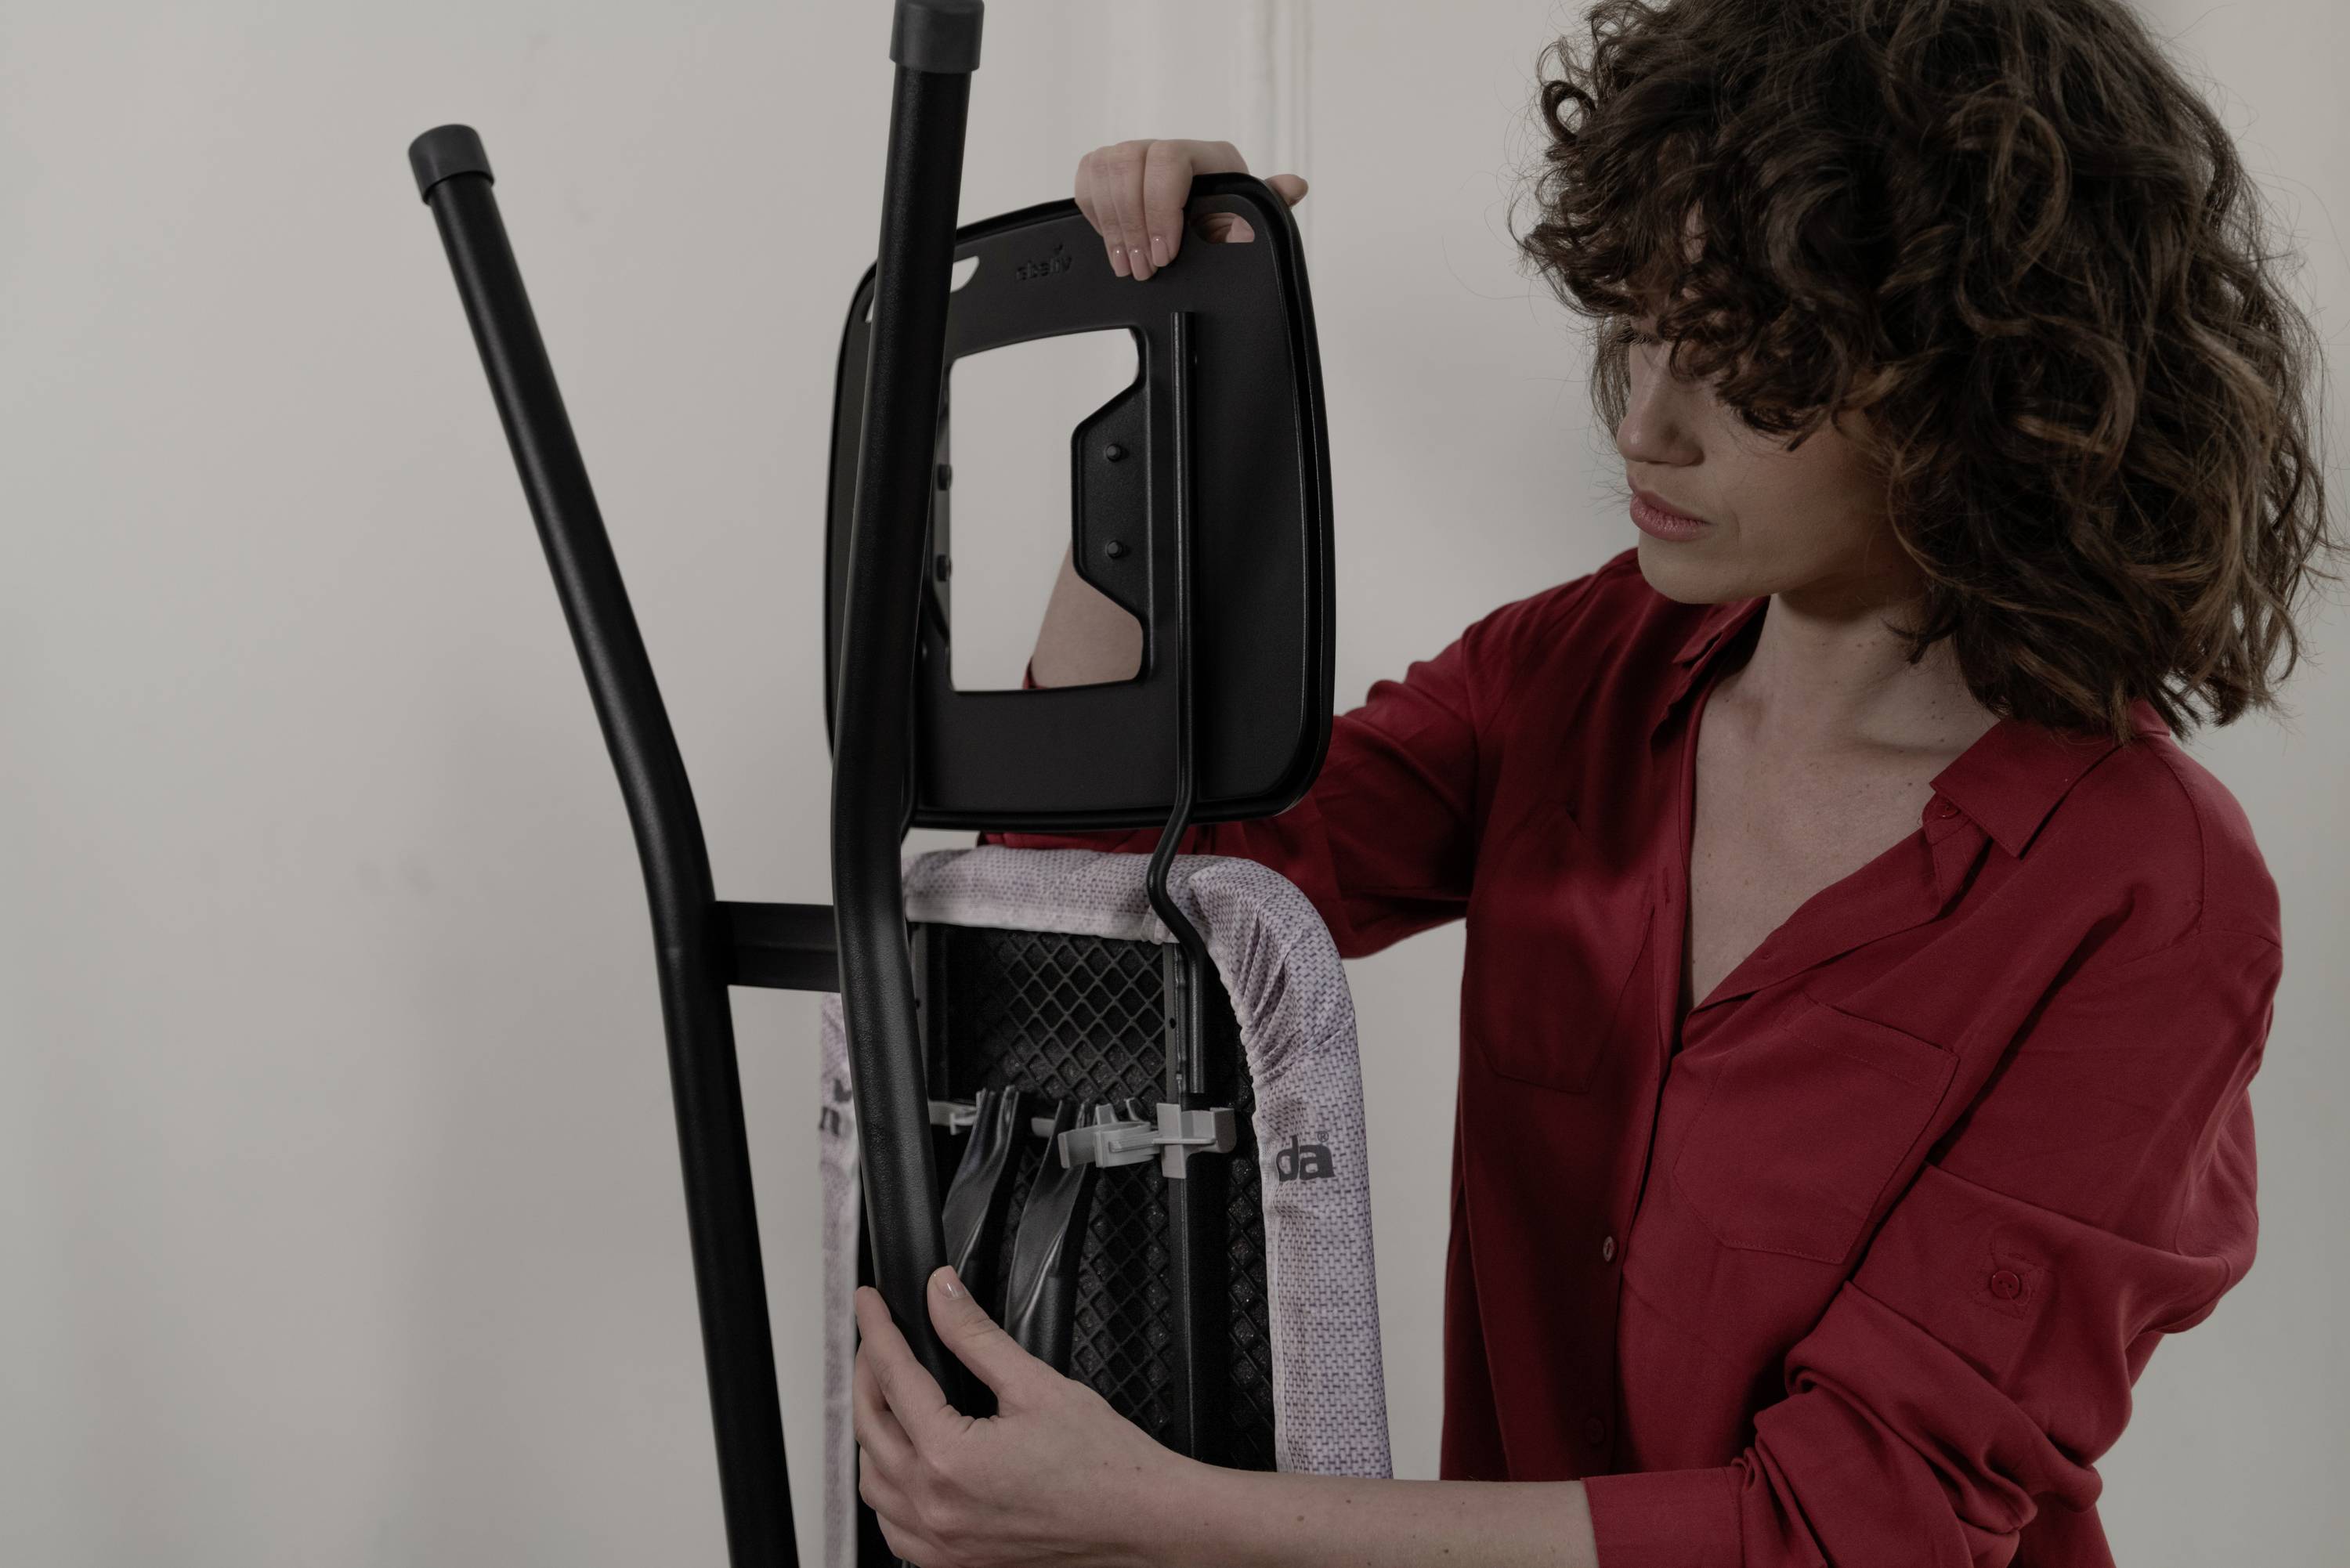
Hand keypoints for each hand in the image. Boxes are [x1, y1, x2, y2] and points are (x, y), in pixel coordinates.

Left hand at [853, 1266, 1190, 1567]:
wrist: (1141, 1523)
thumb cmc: (1104, 1466)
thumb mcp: (1035, 1384)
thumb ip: (975, 1335)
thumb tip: (941, 1294)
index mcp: (951, 1459)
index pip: (893, 1377)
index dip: (877, 1329)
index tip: (871, 1303)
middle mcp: (936, 1508)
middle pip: (870, 1427)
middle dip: (866, 1373)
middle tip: (877, 1338)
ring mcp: (943, 1544)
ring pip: (872, 1483)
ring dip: (871, 1434)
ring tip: (887, 1395)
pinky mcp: (956, 1564)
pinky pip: (894, 1530)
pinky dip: (887, 1492)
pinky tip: (902, 1466)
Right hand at [1073, 138, 1307, 279]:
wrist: (1206, 225)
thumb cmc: (1230, 221)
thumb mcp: (1252, 218)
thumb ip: (1270, 203)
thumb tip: (1295, 186)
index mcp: (1207, 156)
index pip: (1168, 160)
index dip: (1159, 207)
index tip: (1165, 254)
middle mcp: (1166, 147)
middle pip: (1128, 164)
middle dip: (1133, 225)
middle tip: (1144, 270)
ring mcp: (1134, 154)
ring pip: (1104, 169)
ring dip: (1112, 224)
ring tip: (1128, 265)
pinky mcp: (1108, 168)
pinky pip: (1088, 175)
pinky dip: (1093, 210)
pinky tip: (1111, 241)